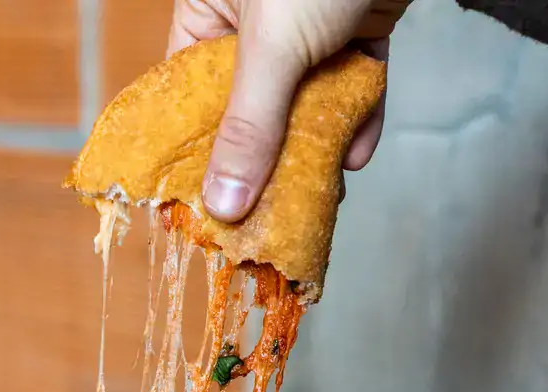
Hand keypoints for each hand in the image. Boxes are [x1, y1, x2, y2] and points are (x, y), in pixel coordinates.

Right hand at [168, 0, 388, 221]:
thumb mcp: (275, 45)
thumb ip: (252, 124)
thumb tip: (223, 203)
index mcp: (210, 18)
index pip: (189, 98)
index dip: (194, 154)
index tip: (200, 206)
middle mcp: (255, 28)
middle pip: (251, 113)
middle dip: (263, 162)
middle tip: (264, 216)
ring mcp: (309, 30)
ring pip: (303, 107)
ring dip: (314, 151)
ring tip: (317, 195)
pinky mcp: (356, 31)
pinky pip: (352, 88)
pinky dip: (358, 120)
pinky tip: (356, 154)